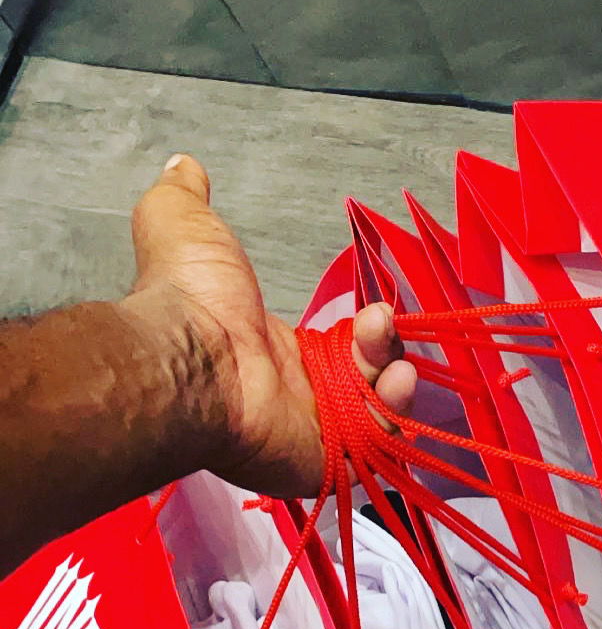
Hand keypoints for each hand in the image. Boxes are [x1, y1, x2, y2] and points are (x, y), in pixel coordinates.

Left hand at [125, 154, 416, 495]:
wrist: (190, 355)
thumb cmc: (191, 299)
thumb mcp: (185, 226)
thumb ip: (186, 196)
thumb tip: (180, 166)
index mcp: (276, 356)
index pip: (341, 354)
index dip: (366, 334)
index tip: (375, 310)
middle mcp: (298, 398)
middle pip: (368, 382)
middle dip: (386, 350)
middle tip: (378, 324)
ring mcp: (313, 434)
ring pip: (379, 415)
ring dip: (395, 380)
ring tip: (386, 350)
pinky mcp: (325, 463)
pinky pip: (377, 450)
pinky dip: (394, 418)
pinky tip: (394, 381)